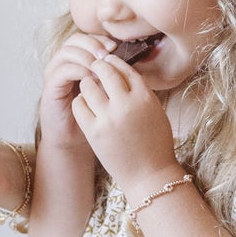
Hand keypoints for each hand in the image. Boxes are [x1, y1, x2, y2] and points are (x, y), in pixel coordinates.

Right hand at [39, 34, 112, 154]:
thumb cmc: (96, 114)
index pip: (89, 37)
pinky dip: (78, 71)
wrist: (75, 139)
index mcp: (80, 59)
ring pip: (67, 51)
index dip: (102, 39)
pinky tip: (92, 80)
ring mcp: (56, 73)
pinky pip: (62, 70)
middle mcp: (65, 62)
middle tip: (108, 55)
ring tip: (100, 67)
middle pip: (76, 39)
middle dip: (93, 44)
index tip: (117, 48)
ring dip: (86, 56)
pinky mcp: (50, 87)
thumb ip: (114, 72)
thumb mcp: (109, 89)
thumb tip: (133, 57)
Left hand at [71, 53, 178, 197]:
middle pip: (105, 71)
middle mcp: (126, 104)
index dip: (115, 62)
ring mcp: (108, 118)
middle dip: (98, 66)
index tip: (108, 60)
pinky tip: (84, 104)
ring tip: (89, 88)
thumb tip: (123, 73)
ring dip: (87, 83)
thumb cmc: (156, 144)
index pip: (125, 68)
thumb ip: (141, 92)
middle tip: (94, 67)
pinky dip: (80, 101)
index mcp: (145, 97)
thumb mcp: (156, 112)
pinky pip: (79, 105)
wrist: (149, 175)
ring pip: (88, 86)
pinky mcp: (94, 132)